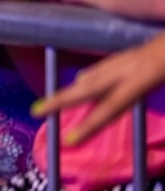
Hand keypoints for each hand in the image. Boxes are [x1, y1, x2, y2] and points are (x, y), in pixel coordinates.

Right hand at [33, 31, 164, 145]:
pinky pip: (114, 63)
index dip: (91, 123)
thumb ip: (154, 78)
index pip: (114, 103)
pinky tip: (95, 76)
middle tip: (37, 110)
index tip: (69, 140)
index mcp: (149, 72)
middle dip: (64, 98)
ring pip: (102, 70)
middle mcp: (137, 63)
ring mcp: (141, 54)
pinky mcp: (149, 50)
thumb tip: (98, 73)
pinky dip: (98, 73)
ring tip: (61, 97)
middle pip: (93, 83)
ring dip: (79, 85)